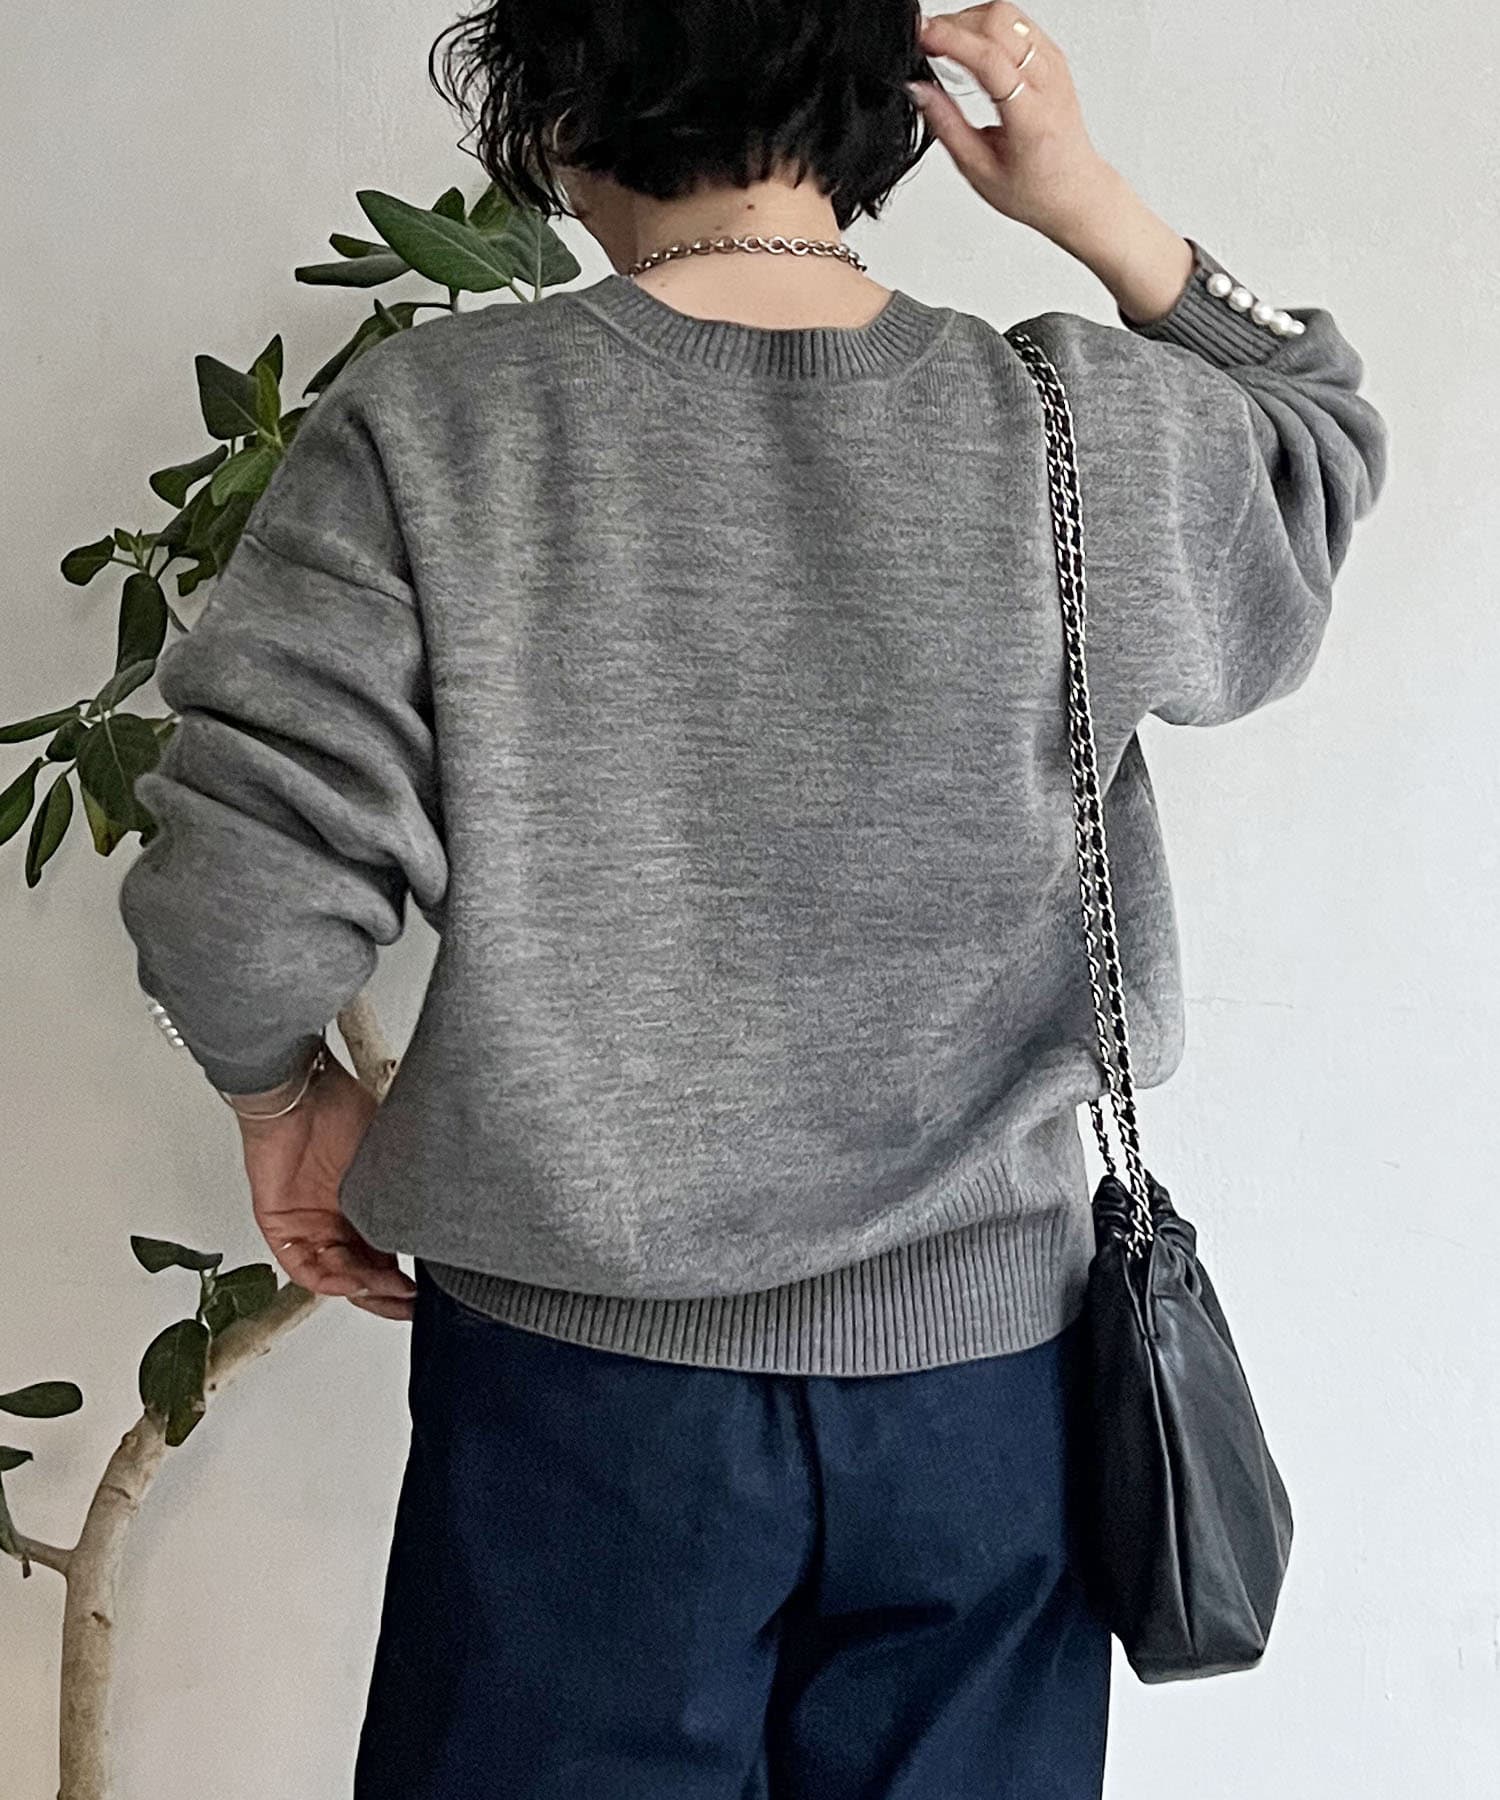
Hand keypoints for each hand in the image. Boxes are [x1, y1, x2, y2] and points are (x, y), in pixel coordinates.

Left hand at [237, 1052, 416, 1320]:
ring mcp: (308, 1225)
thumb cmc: (342, 1109)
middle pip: (361, 1273)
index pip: (386, 1255)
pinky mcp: (280, 1226)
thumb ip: (403, 1193)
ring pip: (335, 1275)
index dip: (404, 1280)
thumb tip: (436, 1222)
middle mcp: (338, 1219)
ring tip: (387, 1289)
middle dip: (386, 1295)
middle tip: (408, 1305)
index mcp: (365, 1205)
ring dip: (362, 1288)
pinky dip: (328, 1280)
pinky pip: (302, 1267)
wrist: (302, 1093)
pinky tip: (351, 1282)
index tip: (425, 1293)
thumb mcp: (389, 1159)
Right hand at [911, 5, 1115, 241]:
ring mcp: (1053, 64)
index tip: (921, 35)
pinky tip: (970, 44)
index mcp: (1031, 117)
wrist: (1073, 190)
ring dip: (969, 20)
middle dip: (955, 23)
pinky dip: (986, 25)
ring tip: (944, 43)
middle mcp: (1048, 82)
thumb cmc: (1034, 188)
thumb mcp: (980, 169)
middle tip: (926, 39)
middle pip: (998, 24)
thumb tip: (918, 90)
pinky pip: (1016, 23)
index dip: (951, 41)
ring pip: (1007, 16)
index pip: (990, 60)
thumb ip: (947, 126)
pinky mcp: (1052, 56)